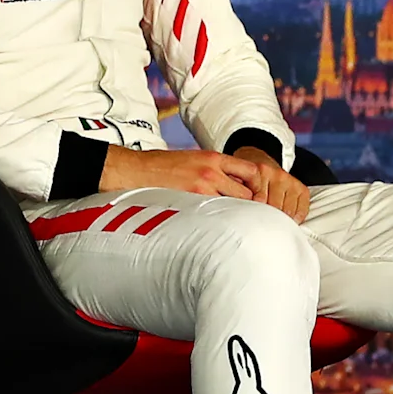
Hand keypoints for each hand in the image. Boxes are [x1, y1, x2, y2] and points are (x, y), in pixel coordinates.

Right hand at [96, 145, 303, 220]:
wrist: (131, 171)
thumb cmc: (159, 168)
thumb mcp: (191, 161)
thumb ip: (213, 172)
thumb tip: (233, 191)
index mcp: (213, 158)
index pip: (251, 170)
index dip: (259, 188)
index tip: (261, 203)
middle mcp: (212, 170)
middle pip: (248, 191)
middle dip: (252, 207)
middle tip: (256, 225)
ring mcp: (202, 186)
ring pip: (235, 205)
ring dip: (238, 218)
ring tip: (241, 234)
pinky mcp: (190, 200)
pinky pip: (215, 214)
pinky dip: (221, 224)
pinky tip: (221, 235)